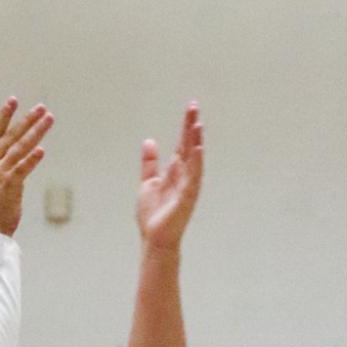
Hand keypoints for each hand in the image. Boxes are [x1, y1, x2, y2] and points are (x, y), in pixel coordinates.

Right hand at [0, 100, 52, 236]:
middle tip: (40, 107)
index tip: (12, 101)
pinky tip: (42, 150)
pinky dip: (33, 158)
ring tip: (48, 119)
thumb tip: (20, 163)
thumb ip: (2, 169)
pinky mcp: (9, 183)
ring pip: (20, 147)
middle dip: (26, 119)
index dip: (3, 116)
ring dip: (36, 131)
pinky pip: (23, 167)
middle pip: (10, 135)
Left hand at [135, 101, 203, 249]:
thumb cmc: (152, 216)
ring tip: (197, 124)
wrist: (154, 239)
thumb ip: (150, 163)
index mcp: (175, 172)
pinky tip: (198, 149)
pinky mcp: (187, 197)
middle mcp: (184, 176)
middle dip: (191, 127)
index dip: (186, 126)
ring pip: (194, 159)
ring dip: (196, 141)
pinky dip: (196, 162)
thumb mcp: (147, 182)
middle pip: (189, 146)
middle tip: (194, 106)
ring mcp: (187, 186)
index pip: (183, 144)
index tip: (191, 108)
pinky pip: (194, 177)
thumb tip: (149, 141)